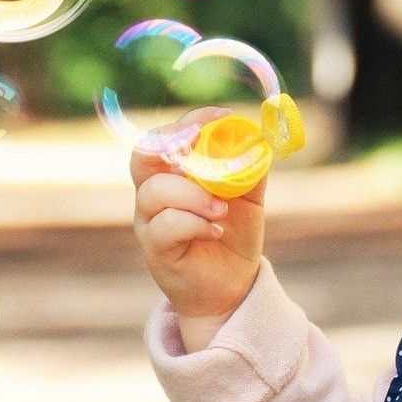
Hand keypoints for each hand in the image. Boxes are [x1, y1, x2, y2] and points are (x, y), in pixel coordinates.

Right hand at [130, 105, 267, 327]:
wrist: (232, 285)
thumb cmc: (233, 234)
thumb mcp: (249, 196)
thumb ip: (250, 166)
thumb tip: (259, 135)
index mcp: (173, 173)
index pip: (167, 136)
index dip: (190, 120)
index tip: (223, 116)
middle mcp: (153, 193)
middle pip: (143, 155)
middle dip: (172, 142)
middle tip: (202, 143)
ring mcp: (149, 222)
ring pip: (155, 192)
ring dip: (193, 194)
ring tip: (222, 208)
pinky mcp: (155, 250)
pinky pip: (164, 226)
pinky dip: (193, 223)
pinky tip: (215, 230)